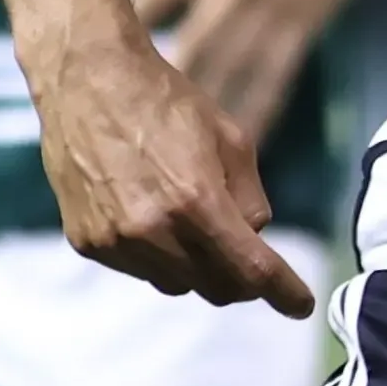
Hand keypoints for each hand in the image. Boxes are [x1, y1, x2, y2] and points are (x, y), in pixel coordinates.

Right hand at [29, 33, 318, 317]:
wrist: (86, 79)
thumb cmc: (166, 102)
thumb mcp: (231, 139)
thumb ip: (250, 198)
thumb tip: (254, 239)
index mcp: (196, 202)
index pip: (252, 270)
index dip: (284, 293)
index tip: (300, 306)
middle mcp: (154, 231)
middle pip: (216, 288)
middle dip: (241, 280)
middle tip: (247, 256)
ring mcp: (116, 242)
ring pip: (176, 284)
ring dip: (195, 266)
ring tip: (186, 218)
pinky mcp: (87, 242)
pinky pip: (137, 269)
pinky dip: (155, 254)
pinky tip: (148, 214)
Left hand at [116, 0, 386, 147]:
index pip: (144, 3)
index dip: (117, 39)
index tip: (95, 76)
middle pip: (184, 47)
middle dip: (158, 89)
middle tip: (132, 131)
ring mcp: (266, 8)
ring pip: (228, 71)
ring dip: (204, 111)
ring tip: (178, 152)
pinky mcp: (300, 27)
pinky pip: (275, 80)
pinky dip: (258, 114)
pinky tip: (243, 146)